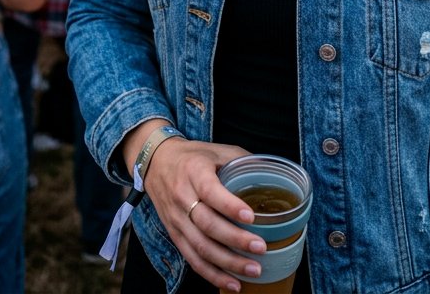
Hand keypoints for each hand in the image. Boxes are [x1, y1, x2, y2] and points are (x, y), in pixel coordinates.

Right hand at [142, 138, 264, 291]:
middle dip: (235, 240)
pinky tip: (233, 283)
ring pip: (201, 246)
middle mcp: (183, 197)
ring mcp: (177, 220)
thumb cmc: (193, 157)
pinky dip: (213, 274)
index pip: (210, 191)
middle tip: (260, 248)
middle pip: (207, 224)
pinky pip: (193, 259)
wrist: (156, 163)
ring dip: (228, 263)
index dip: (230, 206)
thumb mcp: (216, 150)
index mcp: (194, 171)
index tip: (251, 217)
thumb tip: (273, 172)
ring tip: (253, 269)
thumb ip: (241, 161)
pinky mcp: (175, 235)